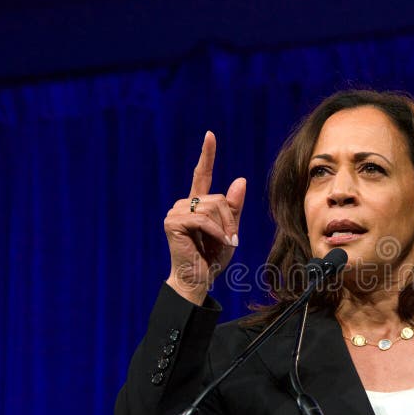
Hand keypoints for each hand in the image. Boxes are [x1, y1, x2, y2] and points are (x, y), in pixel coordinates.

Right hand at [164, 131, 245, 303]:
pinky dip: (216, 232)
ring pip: (211, 207)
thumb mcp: (230, 230)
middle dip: (229, 219)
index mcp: (197, 204)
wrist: (198, 279)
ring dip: (224, 227)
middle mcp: (184, 204)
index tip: (210, 135)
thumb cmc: (213, 258)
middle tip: (231, 240)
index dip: (207, 155)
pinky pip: (203, 219)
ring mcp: (175, 212)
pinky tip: (219, 243)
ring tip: (224, 243)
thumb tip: (240, 179)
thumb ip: (234, 207)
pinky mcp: (172, 222)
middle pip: (217, 198)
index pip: (202, 174)